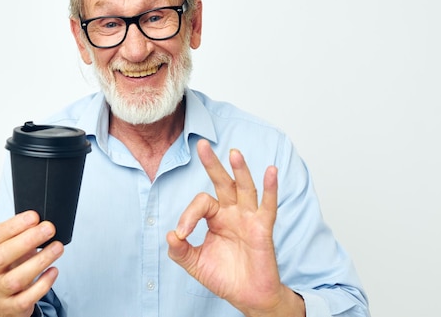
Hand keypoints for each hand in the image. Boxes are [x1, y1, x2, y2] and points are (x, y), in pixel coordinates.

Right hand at [0, 211, 63, 316]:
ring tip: (57, 248)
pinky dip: (42, 284)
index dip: (13, 226)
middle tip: (49, 229)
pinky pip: (26, 298)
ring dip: (39, 261)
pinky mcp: (12, 306)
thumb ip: (22, 235)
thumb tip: (43, 222)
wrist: (6, 302)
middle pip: (1, 256)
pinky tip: (53, 271)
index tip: (34, 216)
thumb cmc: (11, 269)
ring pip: (15, 279)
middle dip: (27, 240)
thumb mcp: (11, 249)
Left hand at [166, 139, 303, 316]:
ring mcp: (248, 218)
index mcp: (216, 217)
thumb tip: (170, 235)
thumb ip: (180, 250)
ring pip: (244, 188)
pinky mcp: (262, 228)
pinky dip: (270, 188)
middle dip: (212, 163)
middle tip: (201, 143)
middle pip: (222, 182)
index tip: (182, 234)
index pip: (201, 203)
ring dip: (240, 170)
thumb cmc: (224, 277)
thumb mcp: (195, 263)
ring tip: (234, 153)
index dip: (188, 215)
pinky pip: (268, 206)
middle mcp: (232, 212)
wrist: (247, 296)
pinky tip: (271, 171)